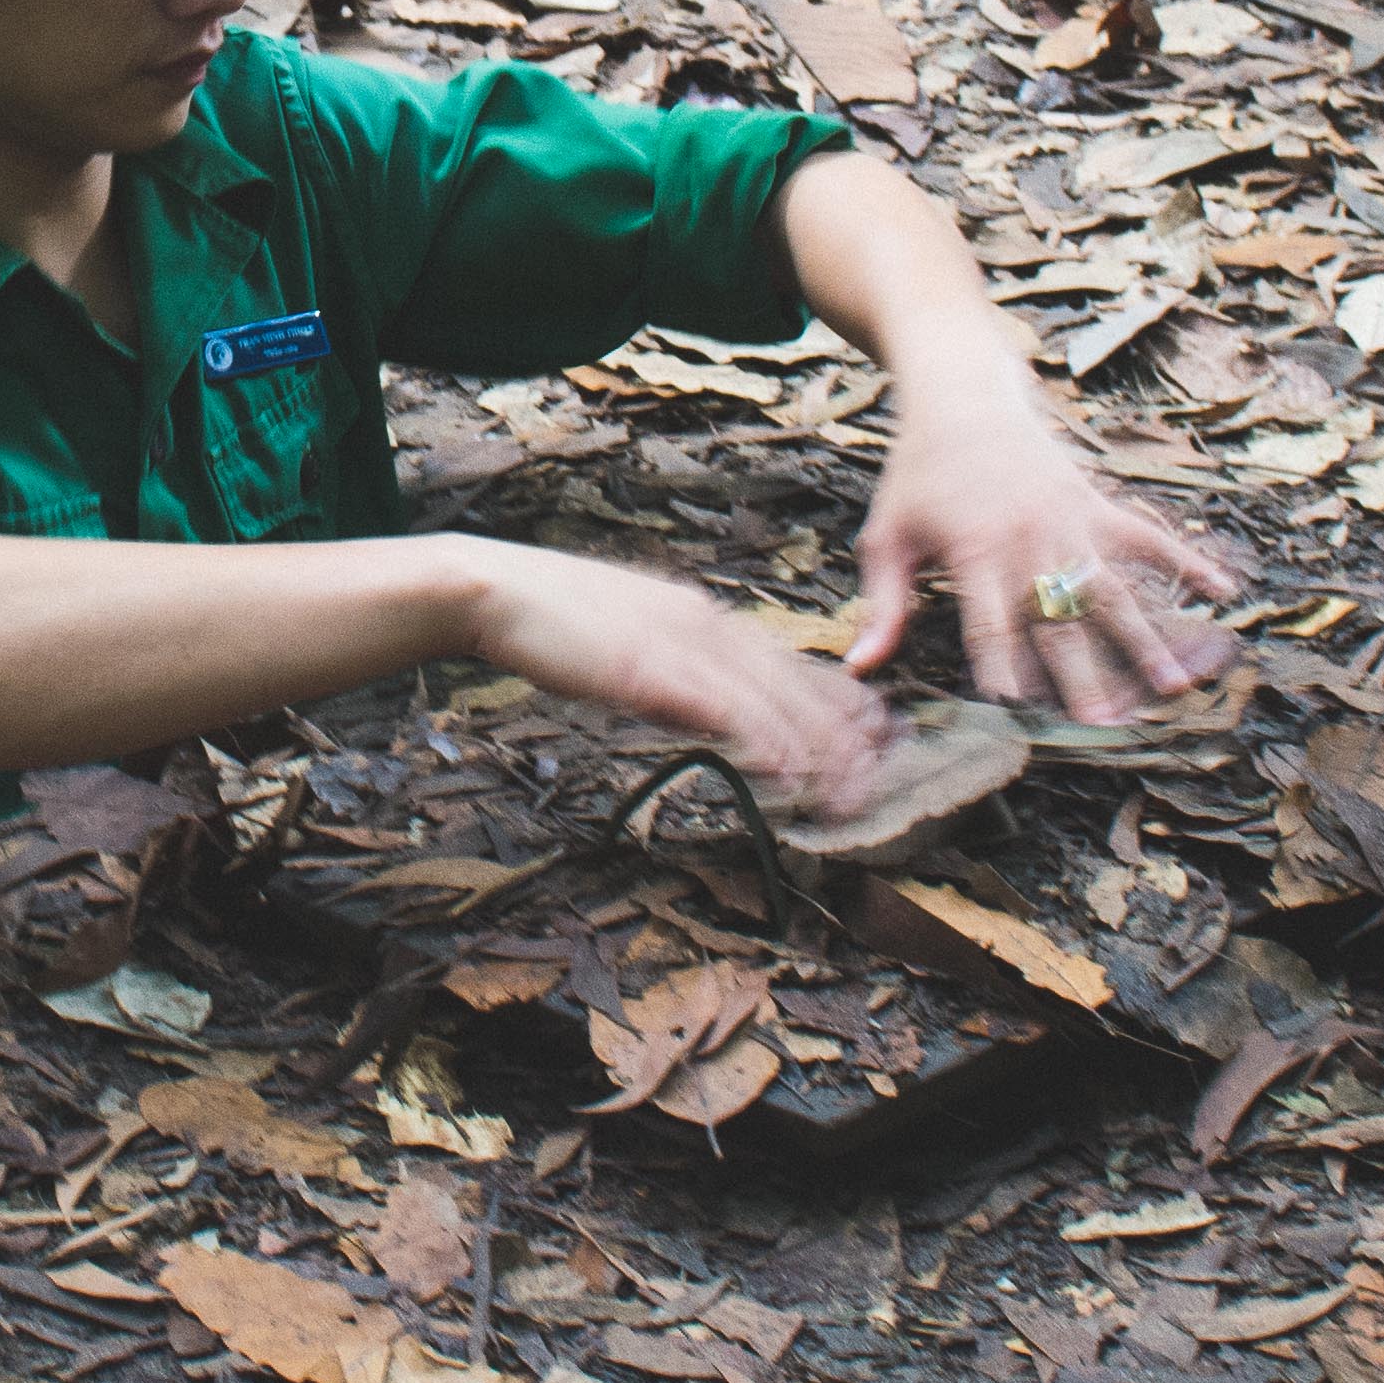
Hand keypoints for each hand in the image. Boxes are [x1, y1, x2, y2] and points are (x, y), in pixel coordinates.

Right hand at [453, 537, 896, 823]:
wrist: (497, 590)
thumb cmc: (554, 621)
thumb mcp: (632, 640)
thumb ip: (675, 670)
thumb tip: (708, 710)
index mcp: (701, 614)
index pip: (786, 659)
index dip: (837, 698)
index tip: (875, 732)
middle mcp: (705, 623)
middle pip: (793, 680)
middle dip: (845, 730)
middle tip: (887, 772)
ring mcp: (680, 642)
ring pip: (771, 699)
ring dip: (820, 750)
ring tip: (853, 792)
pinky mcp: (650, 667)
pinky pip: (722, 708)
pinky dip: (763, 741)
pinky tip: (792, 773)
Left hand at [848, 390, 1243, 722]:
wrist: (962, 396)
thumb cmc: (918, 474)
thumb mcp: (888, 534)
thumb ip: (883, 604)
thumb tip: (862, 668)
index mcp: (973, 549)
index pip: (990, 623)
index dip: (1003, 668)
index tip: (1018, 715)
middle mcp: (1028, 537)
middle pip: (1058, 616)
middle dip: (1081, 673)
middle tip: (1105, 726)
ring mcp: (1070, 519)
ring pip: (1113, 586)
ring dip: (1144, 635)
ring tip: (1173, 685)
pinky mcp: (1097, 502)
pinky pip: (1148, 535)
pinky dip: (1187, 559)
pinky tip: (1223, 590)